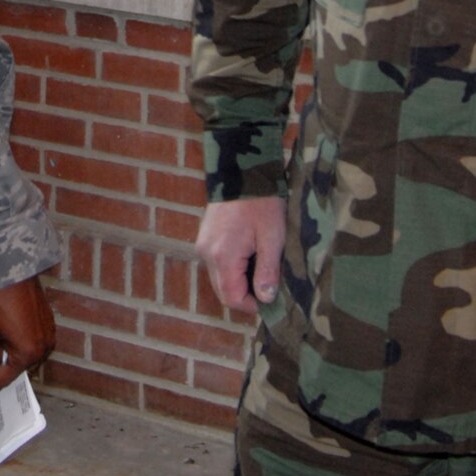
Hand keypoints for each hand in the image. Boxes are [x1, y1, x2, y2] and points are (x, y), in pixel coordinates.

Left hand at [0, 275, 55, 409]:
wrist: (14, 272)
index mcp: (27, 354)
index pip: (3, 379)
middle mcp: (43, 348)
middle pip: (18, 368)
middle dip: (2, 372)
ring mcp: (48, 334)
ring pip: (27, 354)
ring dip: (13, 356)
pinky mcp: (49, 322)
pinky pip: (34, 341)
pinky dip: (21, 344)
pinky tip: (9, 338)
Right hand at [197, 197, 285, 313]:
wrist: (242, 170)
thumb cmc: (261, 203)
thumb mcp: (272, 237)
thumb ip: (267, 271)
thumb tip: (267, 299)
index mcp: (223, 257)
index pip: (231, 298)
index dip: (252, 305)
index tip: (271, 300)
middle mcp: (207, 254)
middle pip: (222, 291)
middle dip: (245, 295)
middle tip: (268, 287)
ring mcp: (203, 245)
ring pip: (219, 279)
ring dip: (239, 282)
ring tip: (260, 268)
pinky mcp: (204, 238)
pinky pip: (216, 264)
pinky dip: (232, 268)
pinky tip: (248, 256)